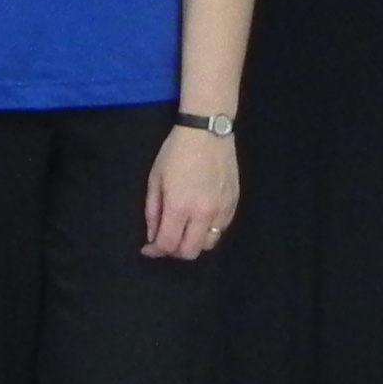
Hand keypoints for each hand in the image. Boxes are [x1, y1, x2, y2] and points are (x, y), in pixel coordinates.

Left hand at [145, 125, 237, 259]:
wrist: (207, 131)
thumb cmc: (176, 152)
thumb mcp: (155, 179)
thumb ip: (152, 211)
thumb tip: (153, 236)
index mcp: (179, 205)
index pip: (168, 244)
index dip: (155, 251)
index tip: (148, 247)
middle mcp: (203, 213)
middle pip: (190, 252)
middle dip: (174, 251)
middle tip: (166, 240)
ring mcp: (222, 209)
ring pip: (208, 244)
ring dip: (193, 242)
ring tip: (185, 230)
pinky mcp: (234, 203)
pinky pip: (221, 230)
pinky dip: (208, 231)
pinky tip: (200, 219)